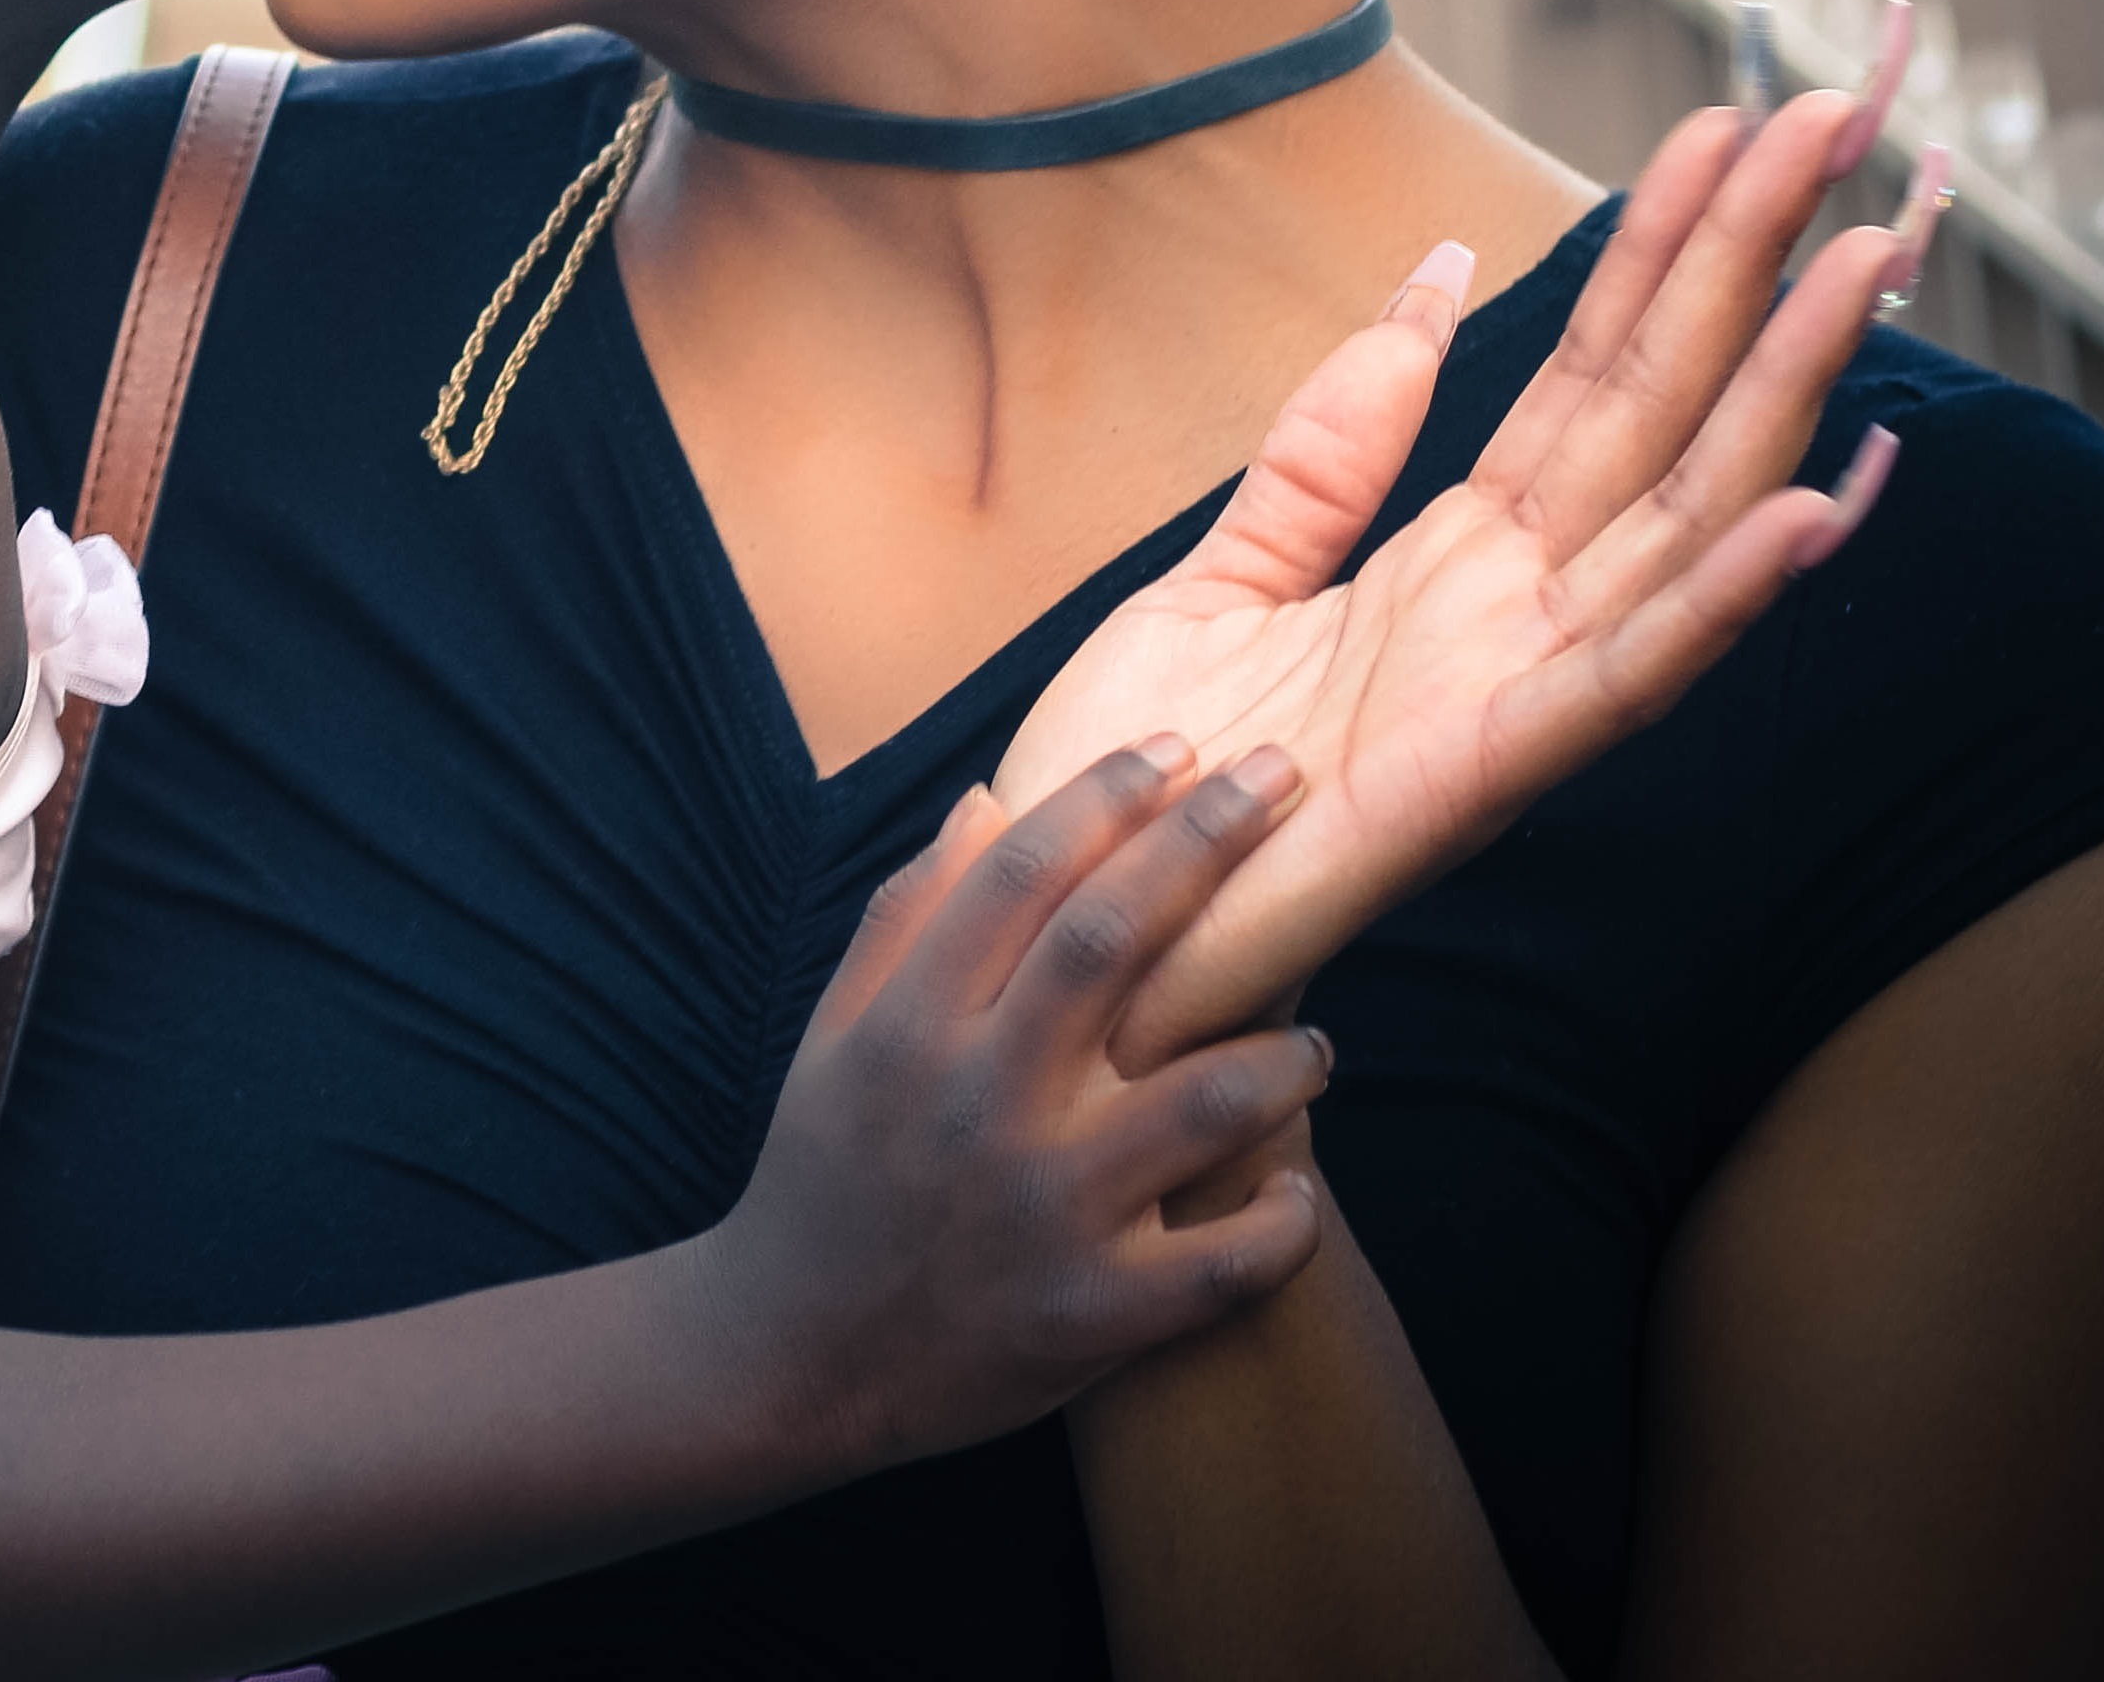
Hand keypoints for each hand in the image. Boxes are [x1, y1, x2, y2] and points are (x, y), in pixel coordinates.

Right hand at [712, 743, 1336, 1472]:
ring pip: (1201, 1102)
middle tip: (1283, 776)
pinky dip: (1281, 1222)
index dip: (1105, 798)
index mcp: (912, 1026)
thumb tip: (986, 798)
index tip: (1177, 746)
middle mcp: (980, 1104)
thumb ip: (909, 915)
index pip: (1021, 874)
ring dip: (1280, 1056)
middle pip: (1113, 944)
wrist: (790, 1358)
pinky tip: (1297, 1188)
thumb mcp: (835, 1032)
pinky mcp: (1093, 1318)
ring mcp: (1042, 1213)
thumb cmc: (825, 1172)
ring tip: (1313, 1042)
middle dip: (1207, 846)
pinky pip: (1225, 1266)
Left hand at [991, 84, 1925, 1073]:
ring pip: (1679, 515)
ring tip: (1866, 262)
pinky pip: (1621, 675)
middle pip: (1659, 411)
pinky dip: (1720, 597)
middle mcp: (1512, 617)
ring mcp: (1510, 694)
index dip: (1662, 250)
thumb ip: (1332, 441)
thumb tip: (1439, 277)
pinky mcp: (1481, 776)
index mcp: (1455, 561)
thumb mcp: (1225, 566)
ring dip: (1779, 392)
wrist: (1070, 919)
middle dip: (1746, 268)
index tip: (1733, 125)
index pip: (1590, 374)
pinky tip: (1814, 510)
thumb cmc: (1145, 773)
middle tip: (1835, 121)